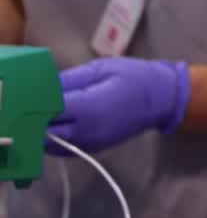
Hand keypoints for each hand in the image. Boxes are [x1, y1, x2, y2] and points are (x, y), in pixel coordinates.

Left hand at [49, 57, 189, 154]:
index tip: (33, 93)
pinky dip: (56, 137)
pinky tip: (62, 122)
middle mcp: (84, 131)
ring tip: (51, 112)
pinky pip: (64, 147)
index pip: (46, 111)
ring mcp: (88, 143)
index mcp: (86, 108)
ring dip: (45, 130)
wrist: (162, 98)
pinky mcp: (92, 148)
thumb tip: (42, 88)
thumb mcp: (101, 68)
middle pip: (44, 132)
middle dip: (38, 118)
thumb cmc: (134, 77)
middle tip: (40, 102)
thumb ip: (69, 80)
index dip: (36, 102)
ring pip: (51, 144)